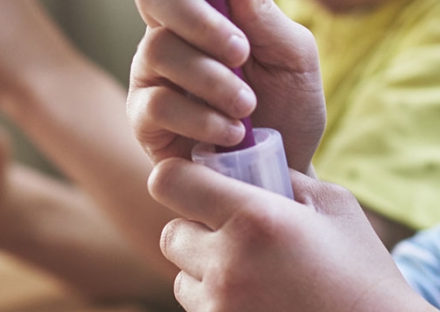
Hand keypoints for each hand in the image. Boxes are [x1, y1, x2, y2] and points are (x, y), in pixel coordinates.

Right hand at [129, 0, 324, 171]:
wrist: (283, 167)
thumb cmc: (288, 106)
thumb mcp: (294, 58)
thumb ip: (266, 20)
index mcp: (202, 15)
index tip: (235, 21)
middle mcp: (169, 39)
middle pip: (156, 2)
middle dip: (202, 24)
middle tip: (240, 52)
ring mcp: (152, 77)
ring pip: (158, 52)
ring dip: (210, 79)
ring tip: (246, 106)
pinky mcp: (145, 121)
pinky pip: (157, 105)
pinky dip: (200, 119)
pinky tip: (231, 133)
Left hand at [149, 158, 433, 311]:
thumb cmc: (366, 277)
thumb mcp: (336, 208)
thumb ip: (285, 181)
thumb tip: (245, 167)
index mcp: (255, 218)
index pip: (170, 181)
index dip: (178, 180)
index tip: (192, 187)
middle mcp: (227, 265)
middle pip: (172, 236)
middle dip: (197, 234)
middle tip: (234, 244)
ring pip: (182, 283)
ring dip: (206, 280)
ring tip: (257, 289)